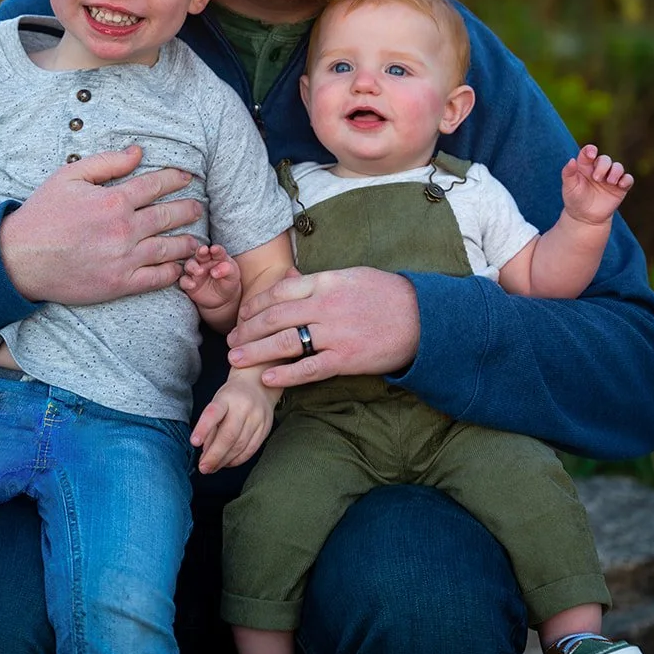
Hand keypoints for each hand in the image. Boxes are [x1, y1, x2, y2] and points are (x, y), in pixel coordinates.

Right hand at [0, 145, 201, 303]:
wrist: (20, 259)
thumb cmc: (43, 215)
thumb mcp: (68, 176)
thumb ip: (106, 163)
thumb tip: (138, 152)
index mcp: (114, 200)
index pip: (156, 185)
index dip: (175, 179)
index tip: (186, 177)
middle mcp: (125, 229)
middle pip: (169, 216)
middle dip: (188, 209)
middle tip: (198, 207)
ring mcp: (125, 259)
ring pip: (169, 248)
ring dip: (188, 242)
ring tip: (197, 240)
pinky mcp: (120, 284)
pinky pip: (157, 279)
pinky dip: (173, 272)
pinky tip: (180, 267)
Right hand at [179, 243, 241, 317]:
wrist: (223, 299)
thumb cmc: (228, 282)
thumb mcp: (232, 276)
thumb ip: (227, 270)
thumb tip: (216, 271)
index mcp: (217, 257)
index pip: (216, 251)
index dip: (216, 249)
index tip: (215, 249)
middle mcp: (204, 261)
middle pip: (200, 254)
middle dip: (201, 252)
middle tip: (203, 251)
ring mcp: (195, 271)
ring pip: (189, 265)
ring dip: (193, 266)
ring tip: (199, 271)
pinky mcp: (189, 282)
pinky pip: (184, 281)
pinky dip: (186, 282)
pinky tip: (192, 285)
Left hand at [190, 368, 277, 472]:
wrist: (258, 385)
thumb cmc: (232, 396)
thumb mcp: (217, 402)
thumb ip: (210, 426)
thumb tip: (205, 452)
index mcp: (227, 397)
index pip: (213, 413)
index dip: (203, 429)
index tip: (194, 442)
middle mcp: (244, 407)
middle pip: (229, 435)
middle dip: (214, 456)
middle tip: (203, 467)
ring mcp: (258, 418)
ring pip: (240, 446)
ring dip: (224, 460)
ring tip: (212, 467)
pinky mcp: (266, 428)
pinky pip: (251, 449)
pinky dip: (238, 459)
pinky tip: (228, 463)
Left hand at [227, 266, 420, 392]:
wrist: (422, 318)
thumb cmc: (386, 294)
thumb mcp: (351, 276)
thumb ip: (318, 281)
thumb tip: (289, 279)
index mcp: (326, 282)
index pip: (279, 291)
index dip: (255, 304)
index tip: (242, 315)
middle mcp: (326, 306)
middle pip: (274, 317)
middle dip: (247, 330)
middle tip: (230, 340)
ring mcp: (335, 334)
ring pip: (284, 342)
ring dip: (256, 351)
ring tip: (236, 359)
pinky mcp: (346, 359)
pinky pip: (309, 368)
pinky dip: (285, 374)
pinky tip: (267, 377)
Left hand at [562, 144, 633, 223]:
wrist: (585, 217)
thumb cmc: (574, 199)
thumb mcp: (569, 187)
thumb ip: (568, 173)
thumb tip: (571, 160)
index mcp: (585, 166)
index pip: (589, 152)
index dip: (591, 150)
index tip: (591, 154)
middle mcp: (599, 169)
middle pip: (605, 159)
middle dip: (603, 166)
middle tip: (597, 178)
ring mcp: (610, 178)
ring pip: (618, 167)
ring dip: (616, 172)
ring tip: (610, 182)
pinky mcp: (620, 188)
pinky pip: (628, 179)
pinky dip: (626, 180)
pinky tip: (620, 185)